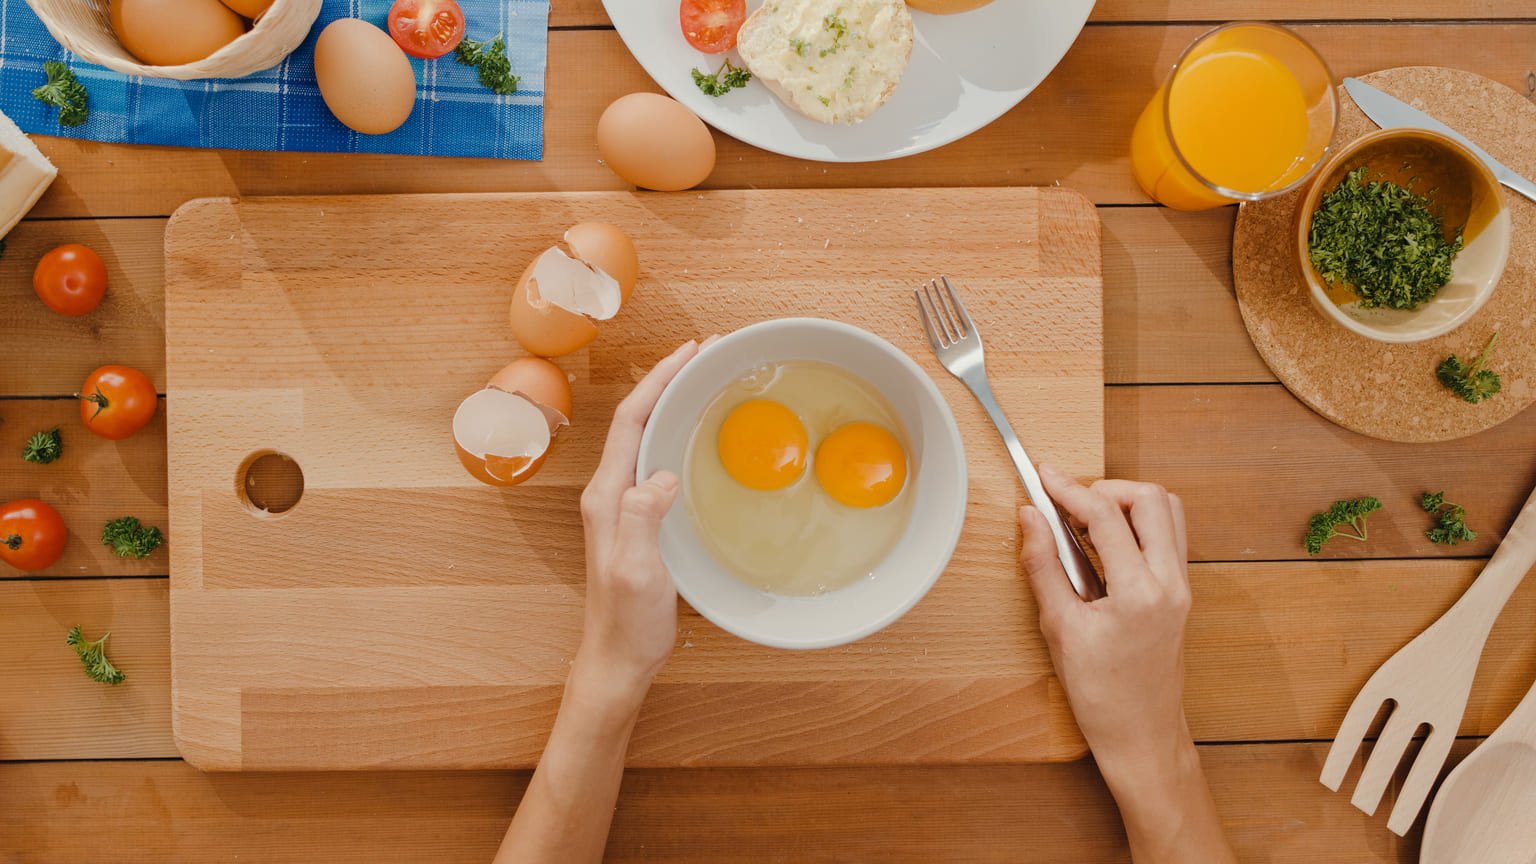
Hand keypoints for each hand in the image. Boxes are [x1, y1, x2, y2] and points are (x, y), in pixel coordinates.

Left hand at [573, 338, 708, 711]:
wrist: (617, 659)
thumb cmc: (626, 621)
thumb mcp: (637, 570)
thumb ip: (643, 519)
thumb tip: (662, 474)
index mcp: (607, 496)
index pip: (629, 422)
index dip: (658, 382)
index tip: (689, 352)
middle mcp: (610, 493)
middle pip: (636, 420)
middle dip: (667, 381)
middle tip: (707, 355)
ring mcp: (623, 506)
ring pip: (646, 439)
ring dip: (672, 405)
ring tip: (706, 382)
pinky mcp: (638, 521)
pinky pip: (656, 462)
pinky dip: (677, 437)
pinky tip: (700, 439)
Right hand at [1019, 465, 1192, 780]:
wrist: (1142, 735)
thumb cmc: (1101, 695)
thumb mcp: (1060, 628)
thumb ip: (1043, 565)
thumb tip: (1030, 517)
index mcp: (1140, 593)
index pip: (1107, 515)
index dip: (1069, 489)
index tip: (1042, 477)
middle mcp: (1170, 583)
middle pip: (1151, 498)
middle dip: (1105, 488)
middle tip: (1067, 501)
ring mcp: (1181, 587)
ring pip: (1167, 512)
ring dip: (1126, 503)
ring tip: (1085, 520)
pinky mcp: (1181, 593)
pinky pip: (1167, 537)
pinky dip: (1137, 525)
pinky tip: (1104, 544)